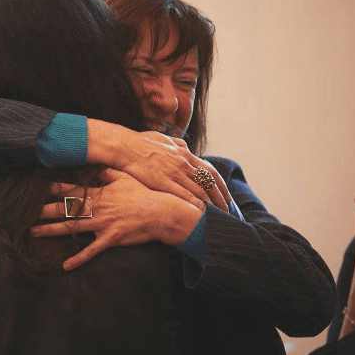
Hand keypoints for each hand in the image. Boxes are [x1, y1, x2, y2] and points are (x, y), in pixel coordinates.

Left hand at [30, 169, 203, 270]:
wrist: (160, 213)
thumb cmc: (143, 194)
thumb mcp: (125, 178)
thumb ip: (108, 172)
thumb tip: (96, 166)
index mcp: (98, 193)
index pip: (70, 189)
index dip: (52, 189)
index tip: (36, 187)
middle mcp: (96, 208)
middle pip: (64, 208)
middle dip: (43, 210)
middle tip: (24, 211)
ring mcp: (102, 224)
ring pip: (71, 227)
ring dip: (51, 230)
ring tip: (33, 232)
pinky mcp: (110, 240)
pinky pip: (91, 251)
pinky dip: (78, 259)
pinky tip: (65, 266)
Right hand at [85, 119, 231, 212]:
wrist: (125, 146)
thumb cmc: (140, 142)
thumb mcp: (163, 139)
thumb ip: (176, 144)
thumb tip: (185, 146)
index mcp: (184, 154)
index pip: (209, 171)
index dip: (220, 184)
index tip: (226, 195)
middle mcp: (184, 164)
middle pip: (209, 183)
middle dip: (221, 197)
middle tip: (228, 210)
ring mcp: (175, 173)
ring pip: (200, 190)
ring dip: (212, 204)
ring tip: (218, 216)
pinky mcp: (164, 182)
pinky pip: (185, 195)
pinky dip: (196, 205)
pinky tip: (202, 213)